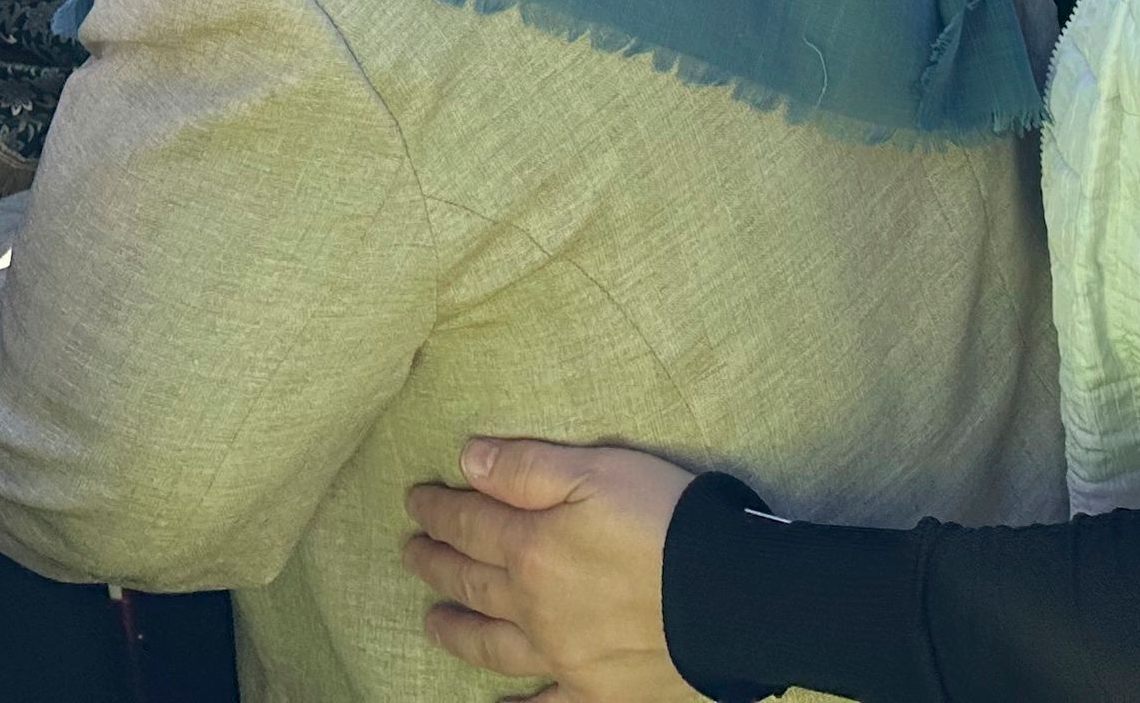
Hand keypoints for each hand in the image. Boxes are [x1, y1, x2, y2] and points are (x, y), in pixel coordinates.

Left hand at [403, 440, 699, 702]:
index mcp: (532, 548)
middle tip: (410, 552)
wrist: (728, 599)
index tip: (413, 502)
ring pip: (491, 646)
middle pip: (472, 582)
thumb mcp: (598, 471)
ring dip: (456, 630)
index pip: (469, 523)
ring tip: (431, 619)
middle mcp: (535, 608)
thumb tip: (468, 460)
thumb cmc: (667, 522)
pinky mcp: (595, 693)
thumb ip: (528, 468)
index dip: (437, 510)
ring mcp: (562, 657)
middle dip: (436, 564)